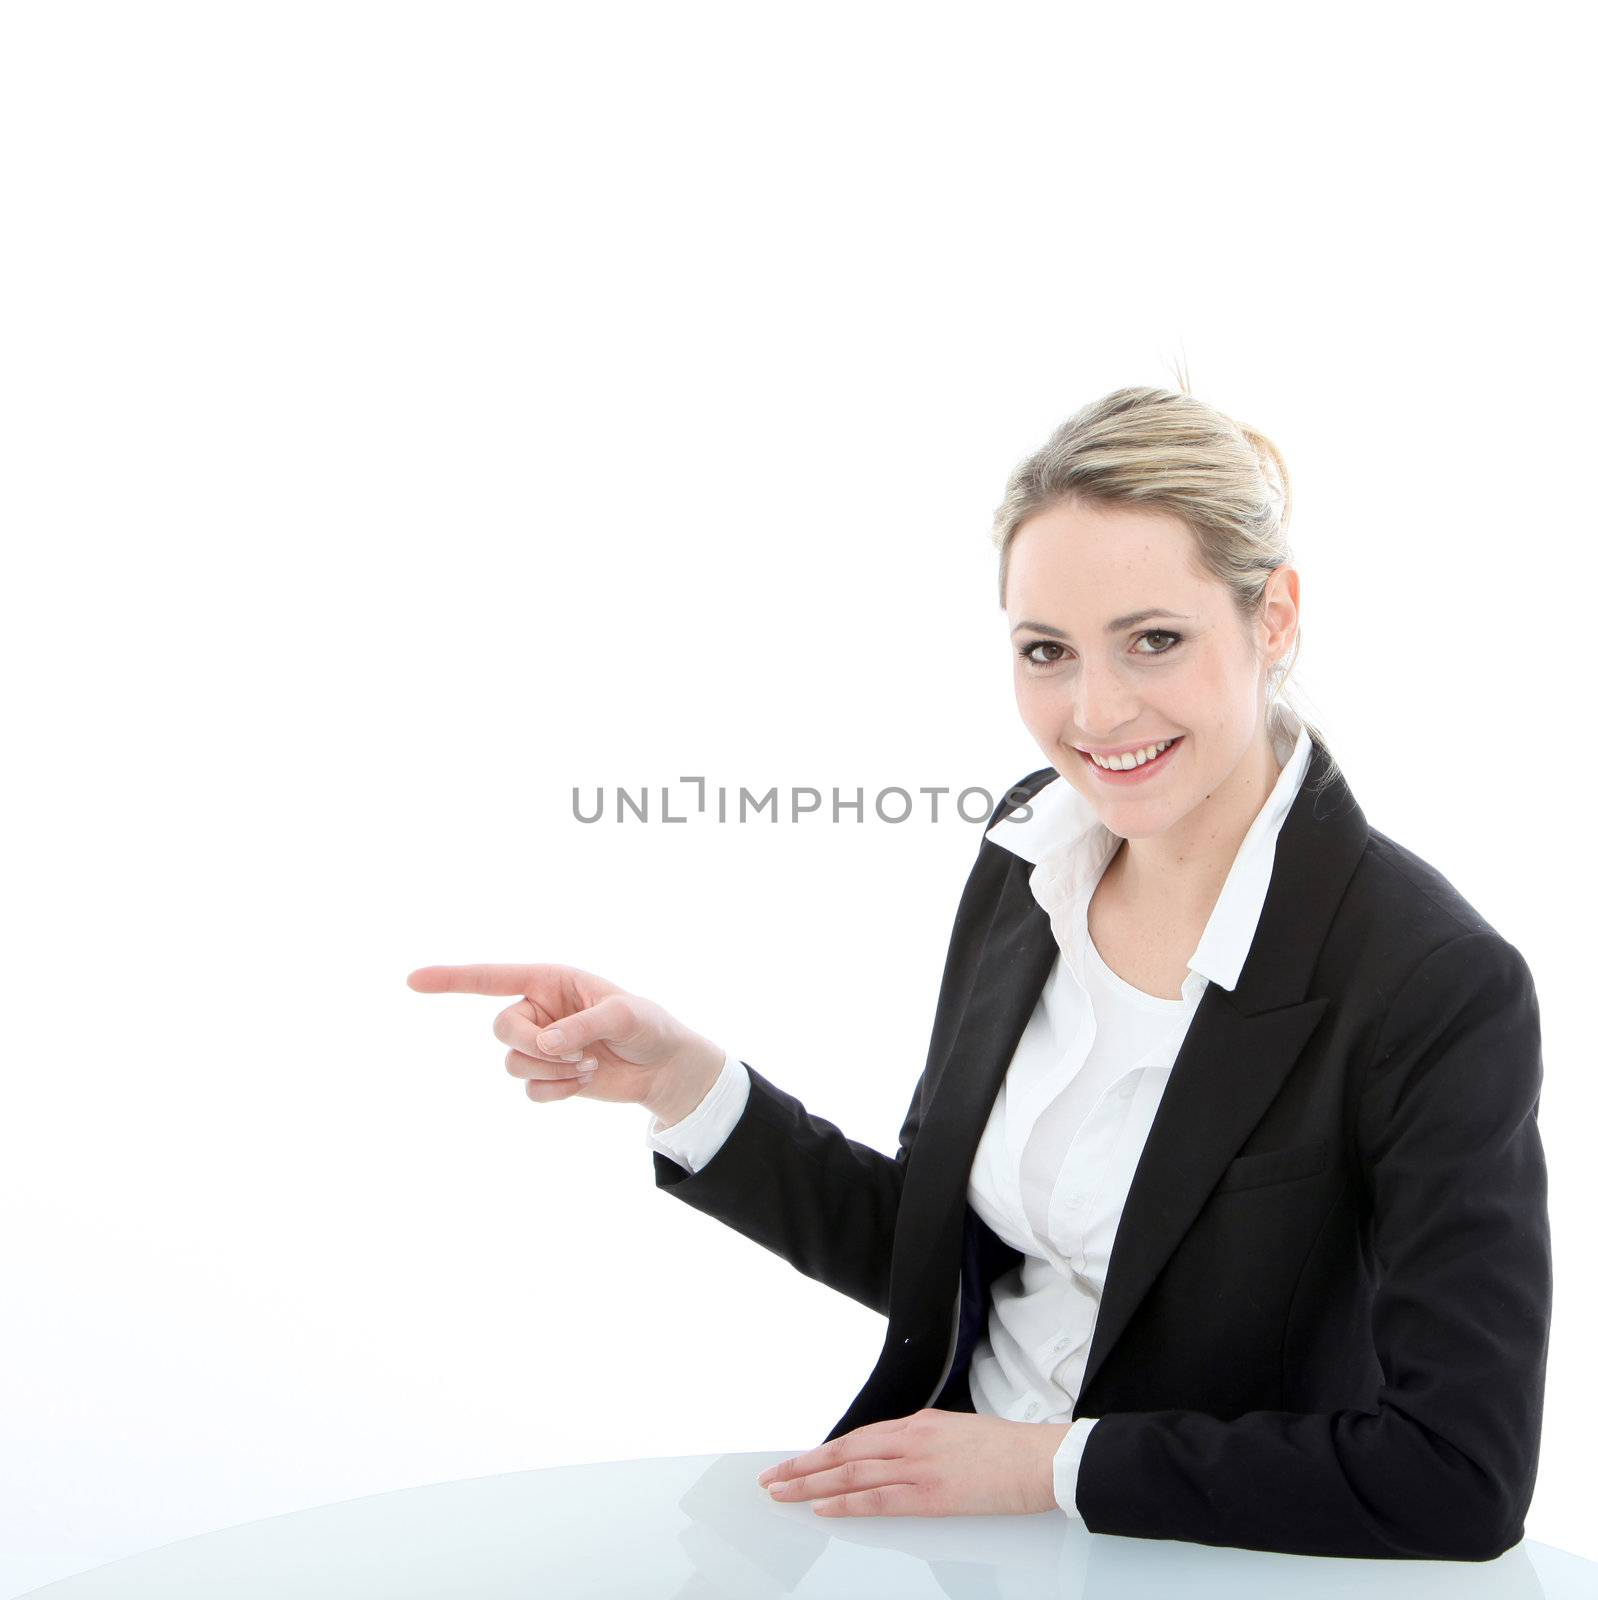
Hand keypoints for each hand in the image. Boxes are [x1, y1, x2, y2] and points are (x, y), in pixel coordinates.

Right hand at [405, 961, 722, 1119]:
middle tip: (572, 1052)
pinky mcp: (547, 1075)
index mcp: (551, 981)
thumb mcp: (627, 1015)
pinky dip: (555, 1090)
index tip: (412, 981)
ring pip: (512, 1062)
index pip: (492, 977)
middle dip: (531, 1045)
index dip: (452, 978)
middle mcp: (539, 1010)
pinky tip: (582, 1083)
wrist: (664, 1068)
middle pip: (501, 1028)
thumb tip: (545, 1042)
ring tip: (588, 1065)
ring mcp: (540, 1044)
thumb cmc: (649, 1027)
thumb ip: (584, 1024)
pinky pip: (529, 1089)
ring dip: (550, 1070)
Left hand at [756, 1410, 1071, 1516]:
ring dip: (811, 1484)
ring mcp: (918, 1465)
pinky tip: (822, 1507)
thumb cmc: (1008, 1450)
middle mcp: (911, 1439)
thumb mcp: (958, 1433)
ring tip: (782, 1493)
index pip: (858, 1438)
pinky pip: (877, 1499)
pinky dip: (846, 1503)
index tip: (799, 1461)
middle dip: (803, 1466)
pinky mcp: (931, 1494)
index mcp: (919, 1423)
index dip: (824, 1451)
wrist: (1041, 1458)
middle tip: (772, 1478)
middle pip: (844, 1453)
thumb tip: (900, 1456)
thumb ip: (924, 1443)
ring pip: (851, 1474)